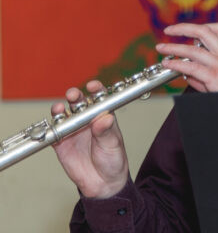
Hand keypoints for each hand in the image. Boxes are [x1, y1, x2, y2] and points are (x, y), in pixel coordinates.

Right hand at [51, 80, 128, 197]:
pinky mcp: (61, 143)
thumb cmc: (113, 160)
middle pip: (79, 102)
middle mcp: (87, 120)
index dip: (96, 89)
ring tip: (60, 109)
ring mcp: (74, 130)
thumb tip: (104, 118)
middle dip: (75, 96)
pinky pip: (54, 132)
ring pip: (64, 114)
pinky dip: (51, 127)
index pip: (99, 98)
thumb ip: (106, 132)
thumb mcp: (113, 145)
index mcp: (103, 115)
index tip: (92, 86)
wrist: (103, 184)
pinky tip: (52, 125)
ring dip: (61, 109)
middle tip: (73, 95)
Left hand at [156, 22, 217, 91]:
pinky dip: (177, 65)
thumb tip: (189, 76)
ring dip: (174, 47)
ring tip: (161, 48)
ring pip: (193, 49)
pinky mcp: (215, 77)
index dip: (203, 25)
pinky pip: (191, 67)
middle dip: (183, 28)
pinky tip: (168, 65)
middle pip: (203, 31)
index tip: (190, 29)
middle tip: (169, 30)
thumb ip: (209, 75)